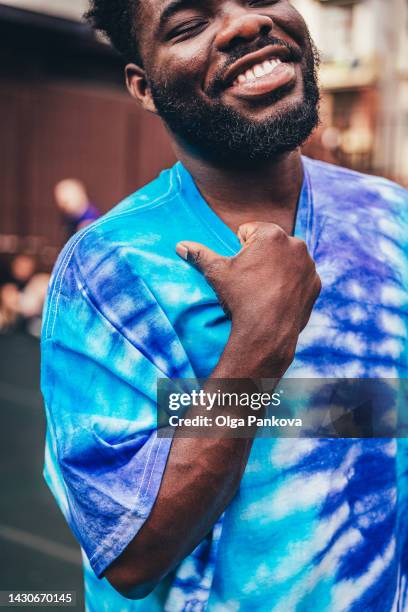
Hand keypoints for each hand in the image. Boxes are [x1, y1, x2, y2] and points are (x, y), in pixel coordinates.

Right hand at [176, 222, 320, 377]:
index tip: (240, 268)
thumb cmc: (241, 298)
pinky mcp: (316, 284)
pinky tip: (278, 298)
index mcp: (271, 234)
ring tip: (264, 290)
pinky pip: (300, 277)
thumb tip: (180, 246)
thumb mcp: (217, 273)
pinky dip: (291, 284)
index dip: (239, 249)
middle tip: (251, 280)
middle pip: (270, 243)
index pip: (248, 230)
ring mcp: (308, 265)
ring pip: (286, 259)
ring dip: (276, 268)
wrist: (266, 333)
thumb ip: (200, 255)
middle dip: (260, 256)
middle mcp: (295, 244)